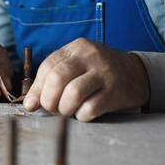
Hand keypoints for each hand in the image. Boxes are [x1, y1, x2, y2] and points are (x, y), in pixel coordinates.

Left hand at [23, 38, 149, 121]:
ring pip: (73, 94)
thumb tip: (29, 104)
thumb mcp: (76, 65)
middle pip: (58, 78)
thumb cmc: (97, 71)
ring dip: (65, 109)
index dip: (37, 88)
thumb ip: (52, 78)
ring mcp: (104, 73)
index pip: (48, 66)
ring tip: (68, 110)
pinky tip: (84, 113)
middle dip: (49, 100)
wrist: (134, 73)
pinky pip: (90, 109)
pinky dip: (81, 116)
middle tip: (53, 109)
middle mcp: (89, 56)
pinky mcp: (115, 91)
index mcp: (76, 47)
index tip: (35, 103)